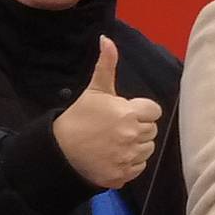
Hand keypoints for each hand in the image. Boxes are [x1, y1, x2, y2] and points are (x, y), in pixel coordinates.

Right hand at [53, 38, 161, 189]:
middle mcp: (132, 136)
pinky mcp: (123, 175)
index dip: (140, 111)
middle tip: (116, 128)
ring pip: (147, 150)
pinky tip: (113, 156)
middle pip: (152, 131)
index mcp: (129, 113)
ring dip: (136, 146)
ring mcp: (128, 157)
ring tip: (114, 142)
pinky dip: (129, 163)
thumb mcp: (95, 89)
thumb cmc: (79, 117)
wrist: (60, 150)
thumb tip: (107, 39)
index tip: (125, 113)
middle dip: (138, 128)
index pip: (154, 111)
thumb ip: (106, 64)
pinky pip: (138, 168)